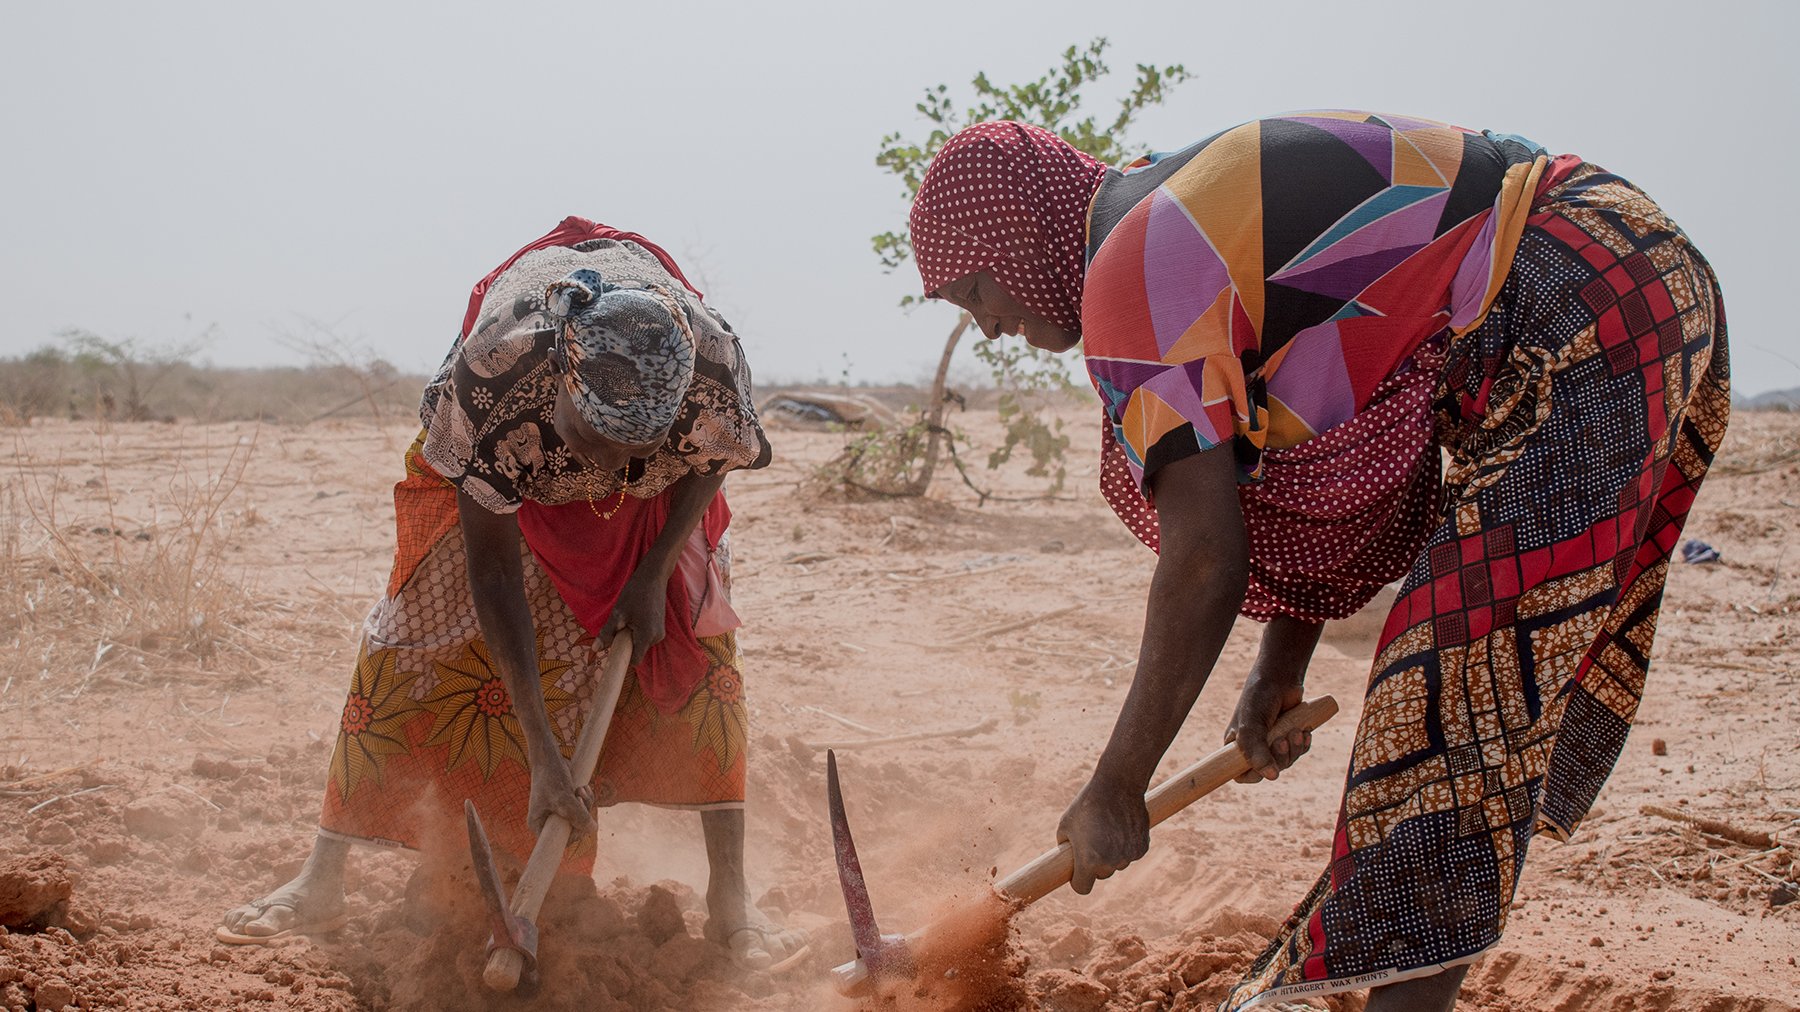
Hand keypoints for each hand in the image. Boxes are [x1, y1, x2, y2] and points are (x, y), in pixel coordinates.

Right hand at [526, 759, 596, 837]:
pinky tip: (584, 786)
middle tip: (581, 798)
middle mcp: (547, 820)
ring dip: (586, 804)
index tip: (579, 820)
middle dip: (581, 814)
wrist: (549, 757)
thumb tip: (593, 829)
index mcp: (538, 825)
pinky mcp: (567, 802)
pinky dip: (587, 798)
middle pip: (573, 829)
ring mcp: (558, 811)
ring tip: (581, 789)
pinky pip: (582, 807)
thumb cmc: (551, 777)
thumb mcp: (564, 799)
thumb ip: (577, 816)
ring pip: (580, 817)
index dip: (574, 834)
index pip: (559, 842)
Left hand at [598, 572, 665, 665]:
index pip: (635, 660)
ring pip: (641, 643)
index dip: (622, 657)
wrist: (653, 577)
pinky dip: (637, 631)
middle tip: (620, 625)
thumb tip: (595, 650)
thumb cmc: (635, 593)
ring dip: (632, 636)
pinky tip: (635, 616)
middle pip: (637, 651)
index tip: (613, 648)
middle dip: (626, 643)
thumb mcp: (618, 613)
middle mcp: (657, 638)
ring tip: (628, 618)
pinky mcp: (660, 627)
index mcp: (647, 636)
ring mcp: (660, 632)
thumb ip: (607, 633)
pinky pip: (645, 636)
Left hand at [1056, 774, 1149, 894]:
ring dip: (1111, 854)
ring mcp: (1129, 856)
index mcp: (1089, 861)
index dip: (1077, 880)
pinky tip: (1121, 827)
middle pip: (1101, 875)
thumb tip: (1068, 861)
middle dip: (1095, 863)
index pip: (1082, 888)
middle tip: (1092, 840)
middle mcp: (1111, 863)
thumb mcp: (1065, 825)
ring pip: (1116, 864)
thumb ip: (1065, 847)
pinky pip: (1130, 854)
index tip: (1076, 872)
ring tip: (1107, 828)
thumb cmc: (1087, 805)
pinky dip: (1125, 845)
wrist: (1118, 785)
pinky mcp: (1142, 848)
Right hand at [1223, 674, 1309, 783]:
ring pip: (1285, 762)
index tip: (1265, 770)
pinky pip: (1298, 752)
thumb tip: (1272, 776)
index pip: (1241, 774)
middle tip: (1283, 741)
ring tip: (1296, 732)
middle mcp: (1255, 746)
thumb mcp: (1251, 725)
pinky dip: (1303, 745)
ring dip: (1293, 751)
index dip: (1253, 775)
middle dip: (1279, 758)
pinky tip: (1304, 732)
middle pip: (1268, 770)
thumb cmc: (1258, 697)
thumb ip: (1256, 751)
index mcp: (1237, 746)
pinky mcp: (1289, 736)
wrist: (1281, 676)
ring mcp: (1273, 742)